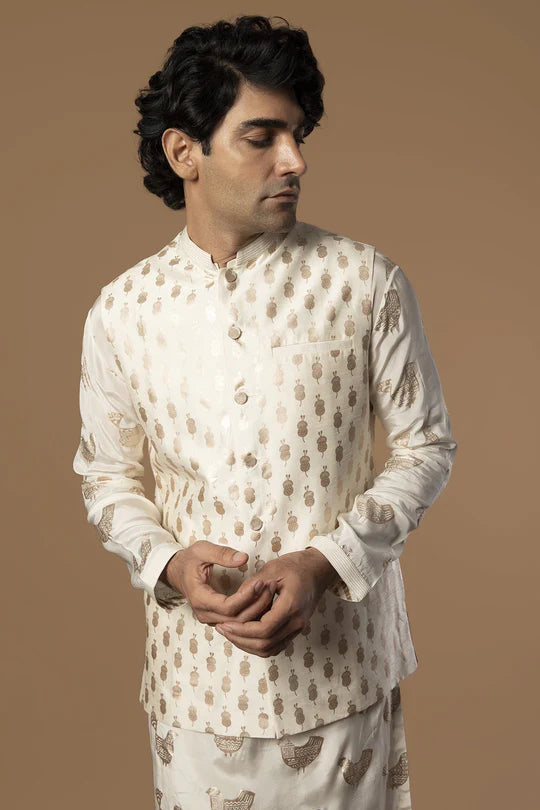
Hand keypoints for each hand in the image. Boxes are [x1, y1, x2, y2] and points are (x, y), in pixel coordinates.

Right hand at [161, 541, 277, 625]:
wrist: (177, 571)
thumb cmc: (189, 560)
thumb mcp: (202, 550)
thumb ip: (222, 553)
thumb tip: (243, 558)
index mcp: (199, 598)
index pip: (227, 607)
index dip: (246, 597)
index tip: (260, 582)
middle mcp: (204, 613)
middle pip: (236, 620)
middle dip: (256, 604)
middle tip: (270, 586)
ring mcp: (210, 619)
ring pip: (238, 624)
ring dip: (256, 610)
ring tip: (270, 591)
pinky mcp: (217, 618)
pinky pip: (237, 622)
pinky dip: (251, 614)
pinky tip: (263, 600)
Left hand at [214, 548, 339, 657]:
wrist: (318, 569)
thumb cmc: (296, 566)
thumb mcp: (272, 569)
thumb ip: (252, 586)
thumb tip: (233, 601)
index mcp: (291, 606)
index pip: (264, 629)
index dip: (241, 631)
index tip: (225, 624)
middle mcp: (297, 621)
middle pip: (265, 644)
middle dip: (240, 640)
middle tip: (222, 629)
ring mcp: (298, 627)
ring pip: (270, 649)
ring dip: (248, 645)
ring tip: (230, 633)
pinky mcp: (296, 629)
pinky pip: (275, 646)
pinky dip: (258, 645)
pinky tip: (244, 635)